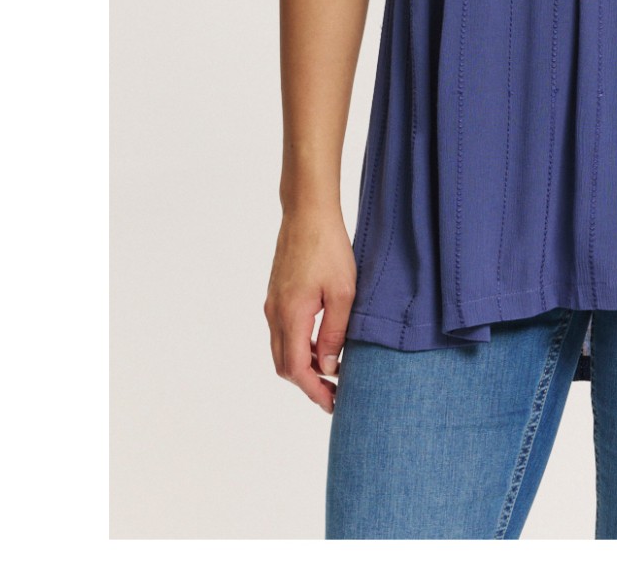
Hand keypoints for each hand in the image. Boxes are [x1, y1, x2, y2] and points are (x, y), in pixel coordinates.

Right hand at [264, 206, 356, 413]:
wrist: (307, 213)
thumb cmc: (329, 248)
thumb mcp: (343, 293)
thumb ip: (335, 332)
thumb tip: (329, 367)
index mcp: (291, 315)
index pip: (297, 369)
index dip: (314, 391)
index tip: (333, 404)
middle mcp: (275, 313)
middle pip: (285, 365)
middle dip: (308, 384)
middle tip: (335, 394)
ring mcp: (272, 304)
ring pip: (282, 350)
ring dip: (303, 366)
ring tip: (331, 372)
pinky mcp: (276, 295)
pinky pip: (282, 333)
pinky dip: (299, 347)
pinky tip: (321, 343)